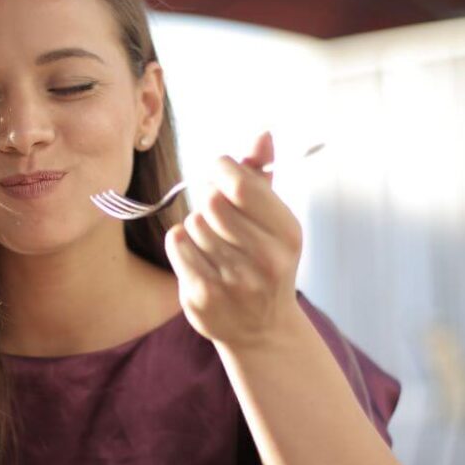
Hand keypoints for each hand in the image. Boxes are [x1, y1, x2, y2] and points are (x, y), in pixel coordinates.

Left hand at [165, 131, 303, 348]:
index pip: (242, 185)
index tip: (221, 173)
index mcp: (287, 234)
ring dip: (197, 224)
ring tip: (213, 240)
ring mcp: (233, 281)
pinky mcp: (203, 296)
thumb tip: (263, 134)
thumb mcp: (274, 220)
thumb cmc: (265, 261)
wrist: (262, 330)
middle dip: (208, 197)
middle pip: (212, 202)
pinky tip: (199, 256)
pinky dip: (182, 242)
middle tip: (215, 208)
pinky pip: (177, 244)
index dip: (222, 170)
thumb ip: (263, 175)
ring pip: (193, 223)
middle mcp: (265, 260)